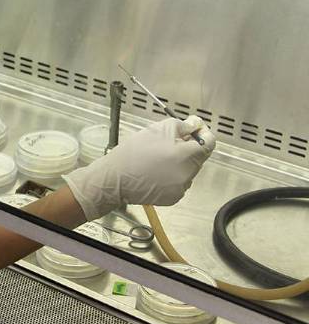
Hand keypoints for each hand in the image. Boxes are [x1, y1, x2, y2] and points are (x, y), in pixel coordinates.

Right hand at [63, 115, 215, 219]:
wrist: (114, 178)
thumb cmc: (133, 152)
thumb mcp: (157, 130)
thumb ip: (182, 125)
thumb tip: (195, 125)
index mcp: (187, 156)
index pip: (209, 143)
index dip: (202, 134)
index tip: (193, 130)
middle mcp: (188, 174)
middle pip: (198, 157)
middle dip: (187, 149)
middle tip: (167, 144)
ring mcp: (181, 188)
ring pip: (188, 171)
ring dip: (179, 163)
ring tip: (158, 159)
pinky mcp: (172, 198)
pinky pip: (178, 183)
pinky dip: (171, 177)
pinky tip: (155, 172)